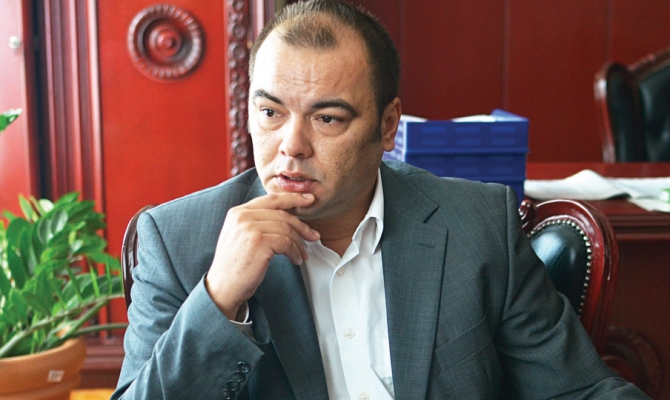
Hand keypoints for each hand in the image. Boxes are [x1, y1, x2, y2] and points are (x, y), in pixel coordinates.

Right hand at [205, 193, 319, 319]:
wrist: (222, 288)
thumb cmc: (234, 266)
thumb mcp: (241, 237)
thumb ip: (257, 223)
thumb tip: (286, 219)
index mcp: (238, 212)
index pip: (271, 199)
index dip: (293, 198)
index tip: (308, 200)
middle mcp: (242, 216)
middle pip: (282, 213)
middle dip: (302, 225)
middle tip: (313, 235)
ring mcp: (249, 227)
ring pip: (286, 228)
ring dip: (299, 243)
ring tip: (302, 254)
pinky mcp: (258, 241)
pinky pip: (286, 242)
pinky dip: (295, 252)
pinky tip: (295, 260)